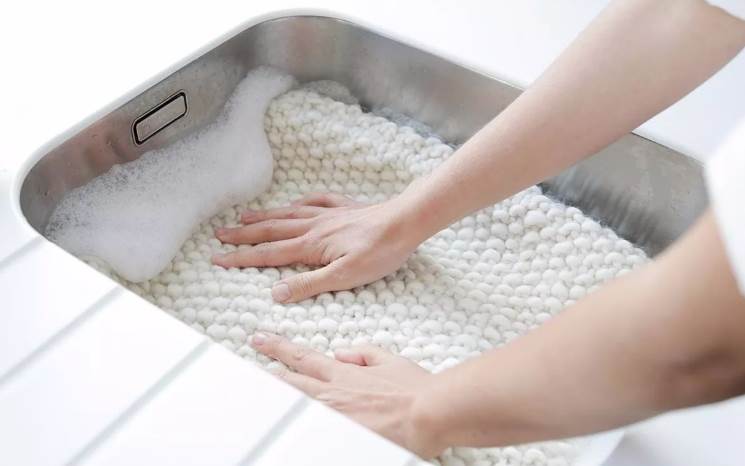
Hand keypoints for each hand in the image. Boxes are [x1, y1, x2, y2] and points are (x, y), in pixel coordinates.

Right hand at [212, 193, 419, 302]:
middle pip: (271, 231)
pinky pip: (316, 201)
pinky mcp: (345, 208)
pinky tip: (296, 203)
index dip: (241, 258)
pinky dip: (301, 202)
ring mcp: (329, 214)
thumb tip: (275, 293)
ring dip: (264, 217)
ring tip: (244, 216)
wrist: (406, 222)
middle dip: (243, 234)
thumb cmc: (380, 252)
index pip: (269, 255)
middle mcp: (314, 227)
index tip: (218, 258)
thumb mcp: (344, 277)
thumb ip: (309, 285)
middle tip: (219, 234)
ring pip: (288, 214)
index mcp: (311, 246)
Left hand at [251, 332, 444, 457]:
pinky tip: (280, 424)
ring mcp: (332, 413)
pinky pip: (307, 427)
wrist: (428, 412)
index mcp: (344, 372)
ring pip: (293, 401)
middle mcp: (332, 391)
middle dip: (266, 369)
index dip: (279, 348)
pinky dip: (292, 421)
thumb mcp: (389, 359)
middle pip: (290, 378)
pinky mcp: (338, 433)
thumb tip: (344, 352)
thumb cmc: (415, 389)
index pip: (302, 357)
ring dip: (274, 393)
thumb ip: (363, 354)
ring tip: (254, 386)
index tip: (261, 340)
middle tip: (245, 362)